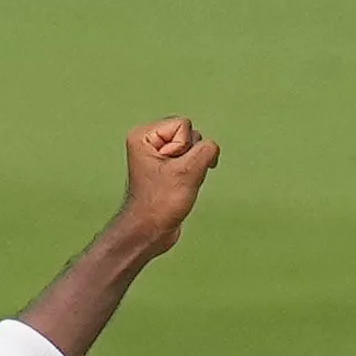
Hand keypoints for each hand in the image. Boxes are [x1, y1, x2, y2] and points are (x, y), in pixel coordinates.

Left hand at [117, 118, 220, 249]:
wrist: (150, 230)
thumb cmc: (160, 203)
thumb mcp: (188, 171)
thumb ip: (206, 150)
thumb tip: (211, 147)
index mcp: (144, 135)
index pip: (184, 125)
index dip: (185, 148)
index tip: (170, 169)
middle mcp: (149, 141)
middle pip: (190, 133)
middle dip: (191, 157)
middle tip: (175, 178)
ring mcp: (158, 154)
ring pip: (194, 147)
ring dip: (194, 166)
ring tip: (178, 183)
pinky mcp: (167, 166)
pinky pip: (192, 159)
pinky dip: (194, 172)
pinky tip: (182, 185)